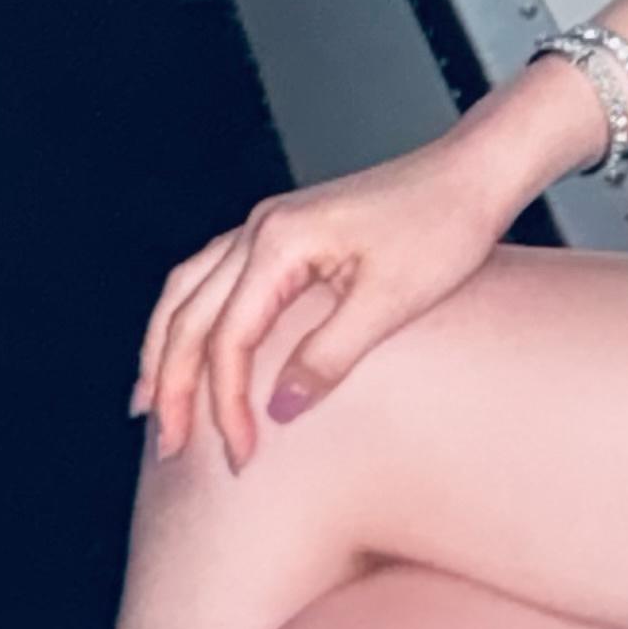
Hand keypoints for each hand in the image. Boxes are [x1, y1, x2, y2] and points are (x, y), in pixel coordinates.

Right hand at [131, 136, 523, 473]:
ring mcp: (270, 224)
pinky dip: (192, 317)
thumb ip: (330, 356)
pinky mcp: (287, 230)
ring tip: (152, 405)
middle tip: (169, 449)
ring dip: (165, 349)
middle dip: (172, 386)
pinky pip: (213, 276)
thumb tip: (278, 410)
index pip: (229, 337)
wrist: (475, 173)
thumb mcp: (393, 299)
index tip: (241, 455)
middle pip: (188, 314)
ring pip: (188, 291)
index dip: (227, 404)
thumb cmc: (444, 227)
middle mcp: (262, 226)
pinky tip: (194, 348)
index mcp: (281, 240)